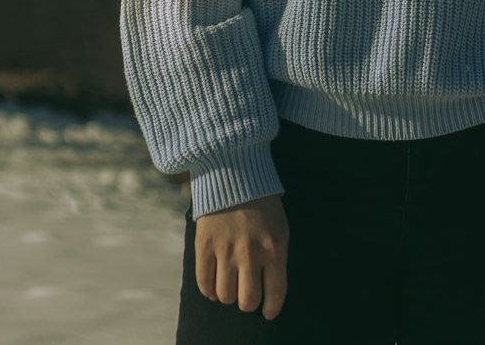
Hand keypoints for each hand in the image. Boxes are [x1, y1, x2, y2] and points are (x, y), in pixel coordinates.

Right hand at [194, 193, 289, 319]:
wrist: (234, 172)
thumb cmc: (262, 202)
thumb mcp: (280, 226)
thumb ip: (277, 256)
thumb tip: (270, 287)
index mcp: (273, 248)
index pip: (275, 293)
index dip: (271, 309)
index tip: (268, 312)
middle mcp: (250, 253)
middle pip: (247, 300)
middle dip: (248, 302)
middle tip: (246, 294)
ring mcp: (225, 249)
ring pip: (224, 295)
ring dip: (227, 295)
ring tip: (230, 284)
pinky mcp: (204, 245)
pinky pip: (204, 282)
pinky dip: (208, 290)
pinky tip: (213, 285)